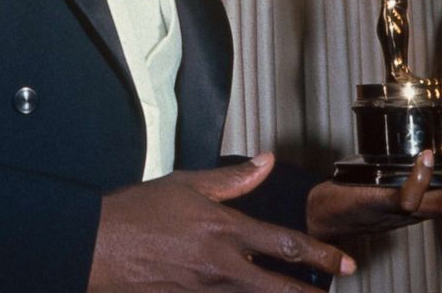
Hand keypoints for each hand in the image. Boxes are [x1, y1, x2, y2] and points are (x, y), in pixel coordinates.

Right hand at [88, 153, 355, 291]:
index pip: (285, 245)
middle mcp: (222, 267)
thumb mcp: (185, 183)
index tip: (344, 263)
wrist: (98, 246)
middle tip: (334, 291)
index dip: (320, 255)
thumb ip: (231, 178)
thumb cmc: (138, 211)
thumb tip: (266, 161)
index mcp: (223, 230)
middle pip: (281, 289)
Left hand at [307, 146, 441, 241]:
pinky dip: (420, 179)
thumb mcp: (395, 183)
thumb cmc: (357, 196)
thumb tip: (434, 151)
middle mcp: (422, 212)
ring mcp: (403, 211)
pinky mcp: (381, 204)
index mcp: (428, 206)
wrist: (322, 215)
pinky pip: (407, 198)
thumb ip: (415, 176)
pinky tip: (429, 156)